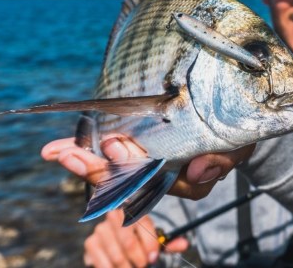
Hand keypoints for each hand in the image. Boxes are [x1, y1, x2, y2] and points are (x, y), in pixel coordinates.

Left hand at [41, 135, 255, 198]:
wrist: (233, 112)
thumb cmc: (236, 130)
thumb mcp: (237, 143)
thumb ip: (222, 160)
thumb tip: (197, 170)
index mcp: (186, 178)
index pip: (155, 182)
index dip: (131, 169)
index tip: (113, 146)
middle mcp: (164, 175)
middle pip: (126, 180)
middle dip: (95, 168)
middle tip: (66, 155)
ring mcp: (150, 161)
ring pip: (114, 169)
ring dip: (84, 160)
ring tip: (55, 152)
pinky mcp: (141, 145)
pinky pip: (112, 153)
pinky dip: (87, 149)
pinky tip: (61, 148)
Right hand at [82, 209, 188, 266]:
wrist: (114, 245)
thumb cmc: (138, 242)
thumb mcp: (154, 241)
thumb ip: (168, 243)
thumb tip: (185, 244)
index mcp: (133, 209)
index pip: (142, 223)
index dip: (150, 243)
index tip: (154, 257)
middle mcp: (115, 215)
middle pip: (129, 241)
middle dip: (139, 258)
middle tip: (144, 265)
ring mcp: (101, 228)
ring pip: (117, 254)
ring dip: (127, 267)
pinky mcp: (90, 242)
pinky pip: (103, 262)